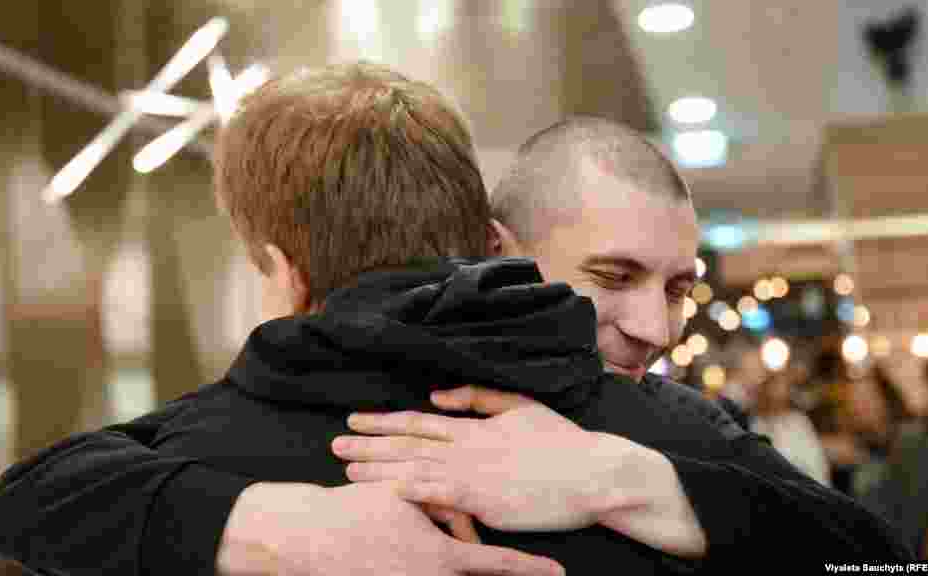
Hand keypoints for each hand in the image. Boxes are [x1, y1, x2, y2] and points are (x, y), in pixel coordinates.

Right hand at [215, 481, 563, 575]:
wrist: (306, 539)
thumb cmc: (354, 512)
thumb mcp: (403, 497)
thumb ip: (440, 503)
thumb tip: (461, 512)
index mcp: (440, 556)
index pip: (494, 564)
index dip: (528, 568)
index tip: (557, 573)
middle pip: (472, 573)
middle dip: (484, 561)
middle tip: (514, 556)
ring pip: (448, 573)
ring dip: (450, 560)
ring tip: (416, 538)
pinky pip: (423, 574)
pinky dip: (426, 565)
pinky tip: (408, 555)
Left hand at [333, 386, 631, 531]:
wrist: (594, 473)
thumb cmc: (563, 443)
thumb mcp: (521, 406)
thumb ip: (479, 397)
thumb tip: (439, 394)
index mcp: (474, 427)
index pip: (418, 422)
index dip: (382, 422)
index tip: (354, 421)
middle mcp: (467, 446)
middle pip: (406, 444)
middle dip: (367, 446)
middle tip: (333, 446)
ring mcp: (474, 472)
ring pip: (415, 468)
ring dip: (378, 470)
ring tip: (346, 472)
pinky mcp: (485, 498)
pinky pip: (440, 494)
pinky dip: (412, 491)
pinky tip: (387, 492)